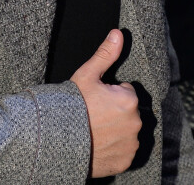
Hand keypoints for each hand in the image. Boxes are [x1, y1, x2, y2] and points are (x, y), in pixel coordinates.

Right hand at [71, 29, 140, 177]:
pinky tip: (98, 143)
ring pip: (127, 130)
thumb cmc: (72, 104)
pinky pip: (124, 150)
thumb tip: (118, 33)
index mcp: (129, 99)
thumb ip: (106, 53)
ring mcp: (131, 144)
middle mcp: (136, 122)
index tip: (96, 99)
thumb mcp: (87, 75)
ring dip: (116, 129)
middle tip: (94, 114)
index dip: (110, 93)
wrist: (57, 140)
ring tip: (94, 129)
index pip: (125, 91)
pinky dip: (115, 148)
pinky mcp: (125, 161)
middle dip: (115, 111)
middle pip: (128, 111)